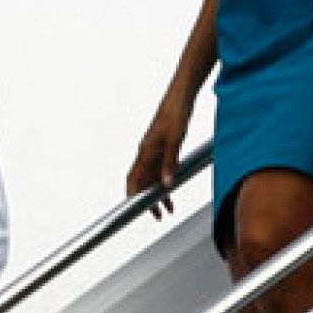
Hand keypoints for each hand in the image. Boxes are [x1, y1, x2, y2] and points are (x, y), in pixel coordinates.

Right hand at [126, 97, 190, 218]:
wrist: (180, 98)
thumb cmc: (175, 114)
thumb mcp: (175, 141)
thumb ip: (170, 163)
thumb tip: (167, 184)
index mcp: (145, 152)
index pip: (133, 180)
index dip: (133, 196)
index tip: (137, 211)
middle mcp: (146, 153)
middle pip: (142, 182)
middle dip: (148, 200)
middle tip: (158, 215)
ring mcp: (153, 151)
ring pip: (152, 177)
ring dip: (159, 193)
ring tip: (169, 208)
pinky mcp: (162, 147)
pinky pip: (160, 169)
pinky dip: (165, 180)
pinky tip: (173, 187)